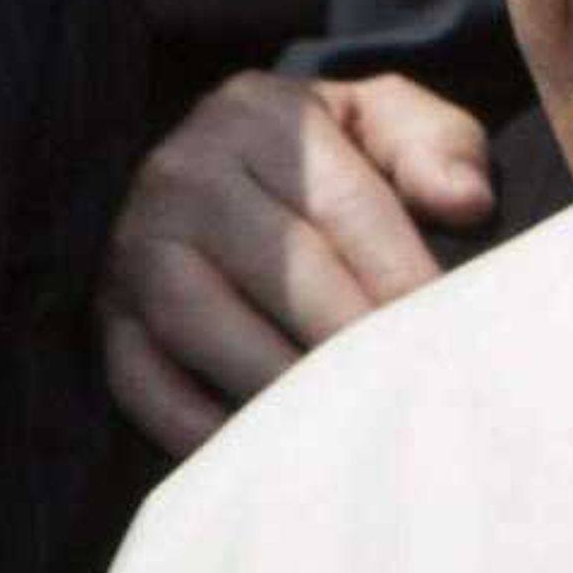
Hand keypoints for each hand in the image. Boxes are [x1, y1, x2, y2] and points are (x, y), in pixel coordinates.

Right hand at [104, 73, 495, 455]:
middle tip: (411, 389)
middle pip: (280, 269)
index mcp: (258, 116)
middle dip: (354, 337)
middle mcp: (182, 173)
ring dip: (280, 383)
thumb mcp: (390, 122)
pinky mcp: (106, 314)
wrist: (232, 168)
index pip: (347, 206)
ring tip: (348, 426)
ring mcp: (133, 246)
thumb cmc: (336, 155)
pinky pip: (141, 380)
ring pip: (202, 323)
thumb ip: (438, 147)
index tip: (452, 331)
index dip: (405, 274)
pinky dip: (197, 426)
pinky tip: (265, 455)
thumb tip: (466, 203)